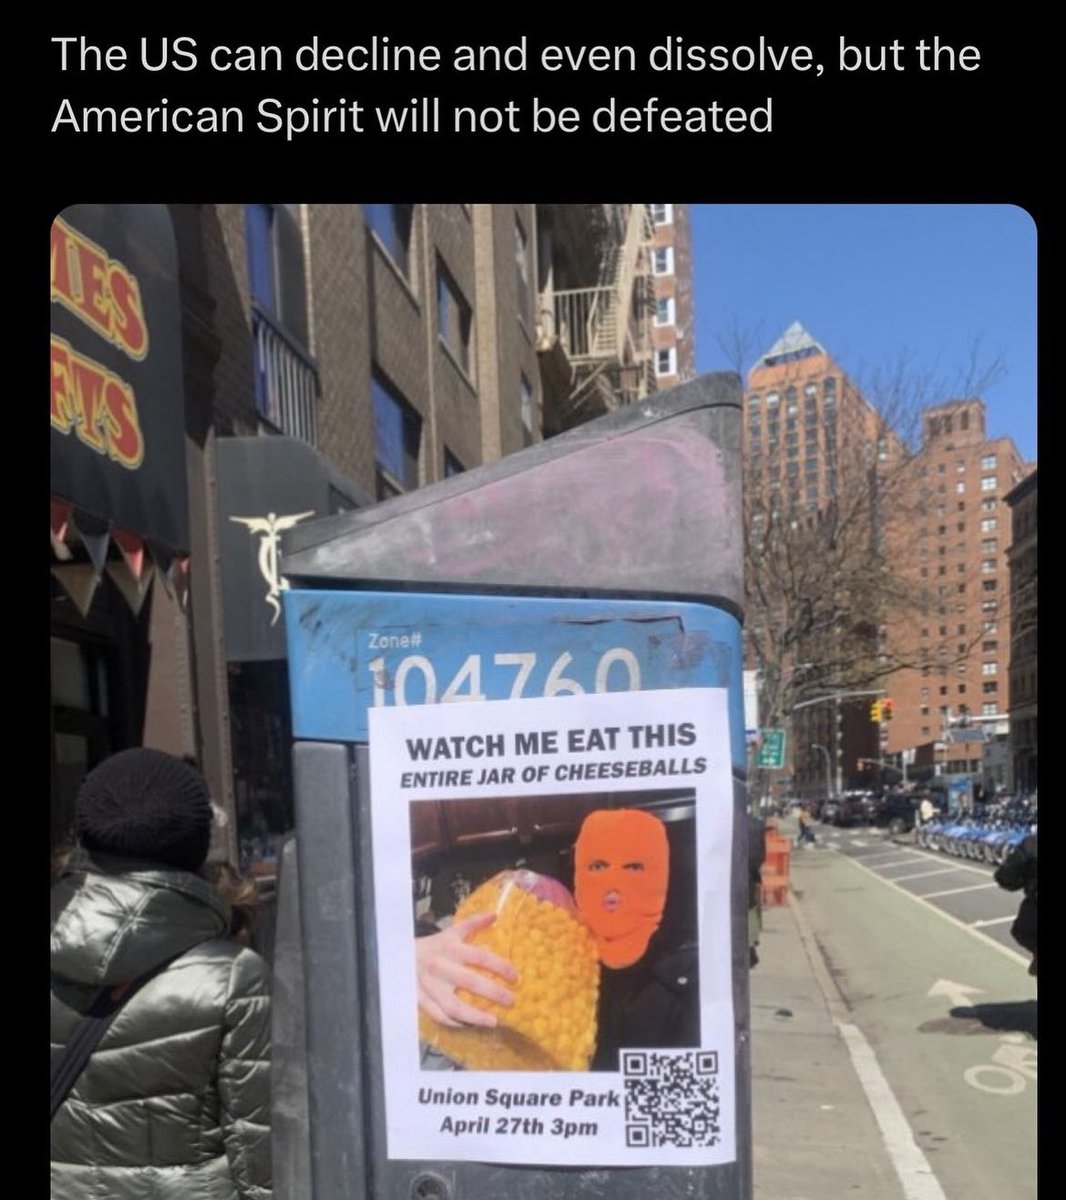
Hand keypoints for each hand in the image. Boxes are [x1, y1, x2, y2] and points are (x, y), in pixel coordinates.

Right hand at [416, 912, 517, 1028]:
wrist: (400, 955)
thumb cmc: (434, 946)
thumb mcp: (452, 932)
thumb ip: (473, 923)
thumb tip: (495, 915)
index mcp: (451, 948)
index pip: (480, 957)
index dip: (499, 966)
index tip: (515, 976)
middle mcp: (441, 967)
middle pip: (470, 982)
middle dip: (493, 993)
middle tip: (511, 1000)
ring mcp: (430, 986)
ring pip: (454, 1006)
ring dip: (475, 1016)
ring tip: (494, 1022)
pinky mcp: (421, 1000)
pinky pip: (439, 1016)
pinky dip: (455, 1023)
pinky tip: (470, 1025)